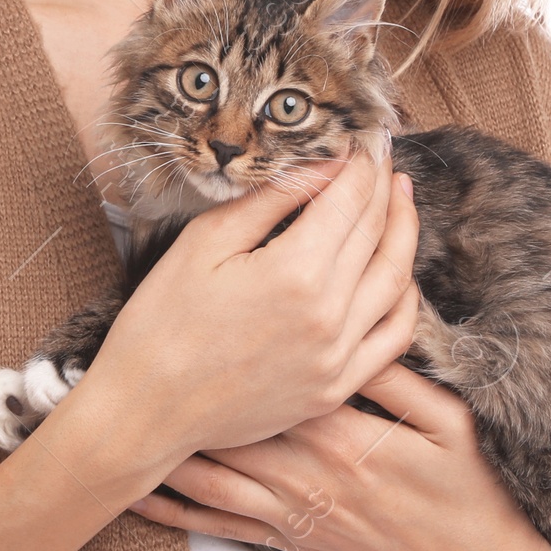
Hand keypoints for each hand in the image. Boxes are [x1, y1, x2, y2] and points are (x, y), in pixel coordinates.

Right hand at [76, 145, 419, 474]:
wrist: (146, 411)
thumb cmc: (161, 323)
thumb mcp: (205, 243)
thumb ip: (270, 200)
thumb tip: (321, 164)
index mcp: (295, 273)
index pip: (348, 199)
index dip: (360, 162)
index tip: (362, 139)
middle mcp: (330, 316)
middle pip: (377, 232)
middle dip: (383, 187)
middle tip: (381, 158)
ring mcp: (338, 358)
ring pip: (396, 281)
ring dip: (403, 233)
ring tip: (398, 200)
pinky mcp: (336, 388)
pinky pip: (393, 337)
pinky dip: (405, 298)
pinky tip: (398, 273)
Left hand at [128, 360, 550, 550]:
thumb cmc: (470, 494)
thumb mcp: (449, 423)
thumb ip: (396, 377)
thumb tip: (353, 324)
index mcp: (344, 436)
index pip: (276, 376)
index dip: (241, 341)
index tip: (205, 304)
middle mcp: (306, 475)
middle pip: (229, 423)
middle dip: (186, 390)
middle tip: (138, 351)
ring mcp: (294, 514)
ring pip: (212, 476)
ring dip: (164, 446)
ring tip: (118, 414)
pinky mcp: (290, 543)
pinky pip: (221, 528)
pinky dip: (176, 513)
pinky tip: (139, 495)